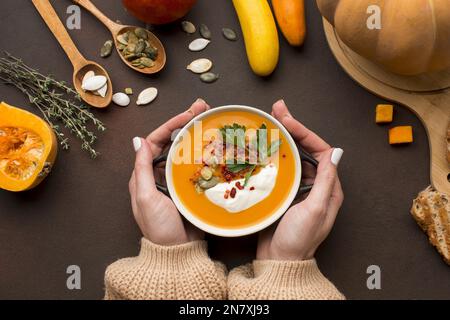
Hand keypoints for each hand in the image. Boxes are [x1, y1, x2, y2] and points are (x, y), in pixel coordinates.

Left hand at [129, 99, 208, 245]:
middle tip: (202, 108)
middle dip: (185, 123)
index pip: (155, 141)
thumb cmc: (158, 228)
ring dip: (196, 134)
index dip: (170, 125)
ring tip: (209, 119)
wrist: (177, 253)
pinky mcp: (190, 188)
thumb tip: (139, 140)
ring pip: (185, 151)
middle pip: (171, 142)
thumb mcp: (144, 197)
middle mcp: (159, 174)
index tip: (187, 114)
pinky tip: (214, 144)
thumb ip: (142, 169)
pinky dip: (204, 153)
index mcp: (144, 174)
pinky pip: (196, 166)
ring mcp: (175, 181)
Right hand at [257, 100, 343, 260]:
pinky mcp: (282, 194)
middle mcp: (315, 185)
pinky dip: (271, 156)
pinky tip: (261, 148)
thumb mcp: (315, 209)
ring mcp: (298, 189)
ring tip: (269, 124)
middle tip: (276, 111)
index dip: (305, 132)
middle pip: (305, 150)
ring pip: (291, 157)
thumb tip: (335, 152)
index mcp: (328, 188)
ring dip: (281, 139)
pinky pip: (279, 169)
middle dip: (292, 129)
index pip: (321, 151)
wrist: (279, 262)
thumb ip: (324, 181)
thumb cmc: (298, 239)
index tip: (287, 121)